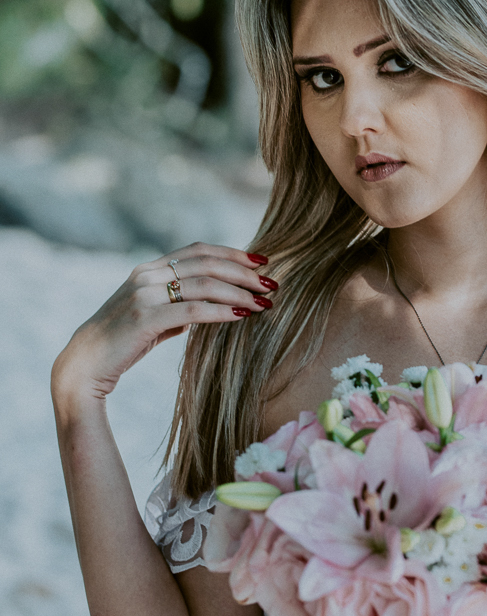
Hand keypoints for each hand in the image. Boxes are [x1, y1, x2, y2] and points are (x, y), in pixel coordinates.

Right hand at [51, 243, 276, 400]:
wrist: (84, 365)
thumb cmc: (122, 342)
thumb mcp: (153, 316)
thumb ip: (179, 305)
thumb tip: (214, 303)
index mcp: (148, 269)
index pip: (198, 250)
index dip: (232, 253)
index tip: (262, 262)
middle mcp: (145, 276)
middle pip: (206, 264)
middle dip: (244, 273)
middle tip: (272, 285)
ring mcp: (143, 295)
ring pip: (204, 284)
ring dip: (240, 293)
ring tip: (265, 302)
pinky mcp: (144, 319)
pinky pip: (193, 311)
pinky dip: (222, 311)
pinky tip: (243, 316)